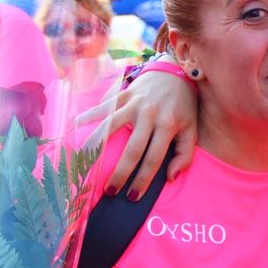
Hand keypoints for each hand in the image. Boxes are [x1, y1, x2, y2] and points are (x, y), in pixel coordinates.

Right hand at [81, 65, 198, 198]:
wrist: (176, 71)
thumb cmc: (183, 106)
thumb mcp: (192, 129)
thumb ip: (185, 154)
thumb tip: (170, 177)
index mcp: (168, 125)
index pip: (154, 158)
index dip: (143, 179)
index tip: (132, 196)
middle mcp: (150, 115)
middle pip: (132, 148)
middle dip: (120, 173)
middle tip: (110, 191)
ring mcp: (135, 103)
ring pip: (112, 126)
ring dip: (98, 145)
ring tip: (84, 162)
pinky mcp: (124, 93)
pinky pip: (105, 105)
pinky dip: (89, 114)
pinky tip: (75, 125)